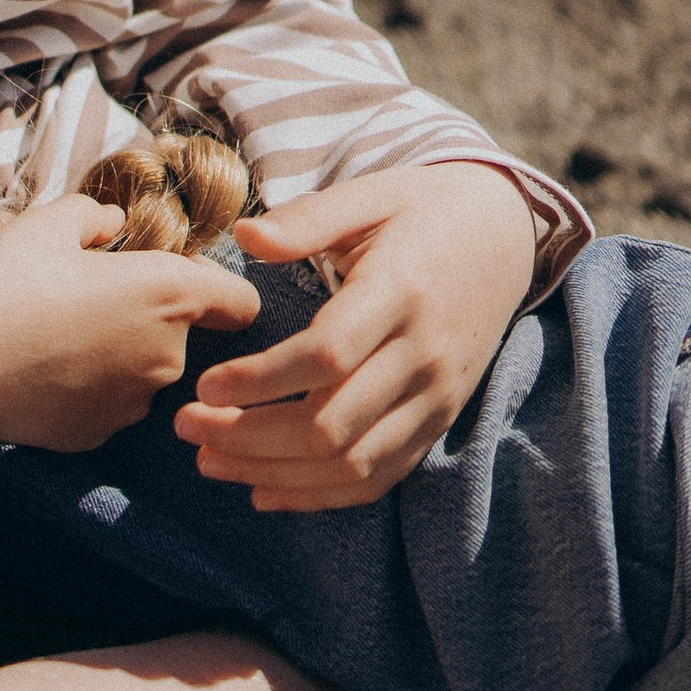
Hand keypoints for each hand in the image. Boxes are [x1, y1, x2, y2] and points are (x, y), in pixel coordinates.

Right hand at [0, 194, 260, 452]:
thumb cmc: (10, 275)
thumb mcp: (53, 222)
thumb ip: (96, 216)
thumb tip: (112, 223)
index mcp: (169, 294)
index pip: (242, 302)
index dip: (221, 290)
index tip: (188, 282)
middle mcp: (167, 355)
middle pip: (183, 336)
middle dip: (150, 319)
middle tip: (92, 301)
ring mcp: (134, 403)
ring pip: (144, 373)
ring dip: (120, 357)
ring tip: (61, 337)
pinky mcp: (99, 435)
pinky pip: (109, 405)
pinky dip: (90, 390)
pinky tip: (47, 372)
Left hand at [172, 162, 536, 511]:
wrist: (504, 239)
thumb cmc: (422, 210)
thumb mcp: (370, 195)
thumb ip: (308, 219)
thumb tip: (243, 236)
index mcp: (401, 291)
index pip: (328, 354)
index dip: (261, 380)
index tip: (204, 386)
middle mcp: (424, 354)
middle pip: (332, 424)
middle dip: (250, 436)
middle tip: (186, 427)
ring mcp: (435, 396)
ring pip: (351, 462)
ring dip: (274, 474)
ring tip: (210, 460)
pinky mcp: (437, 422)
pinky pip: (379, 477)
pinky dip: (320, 495)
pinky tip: (264, 491)